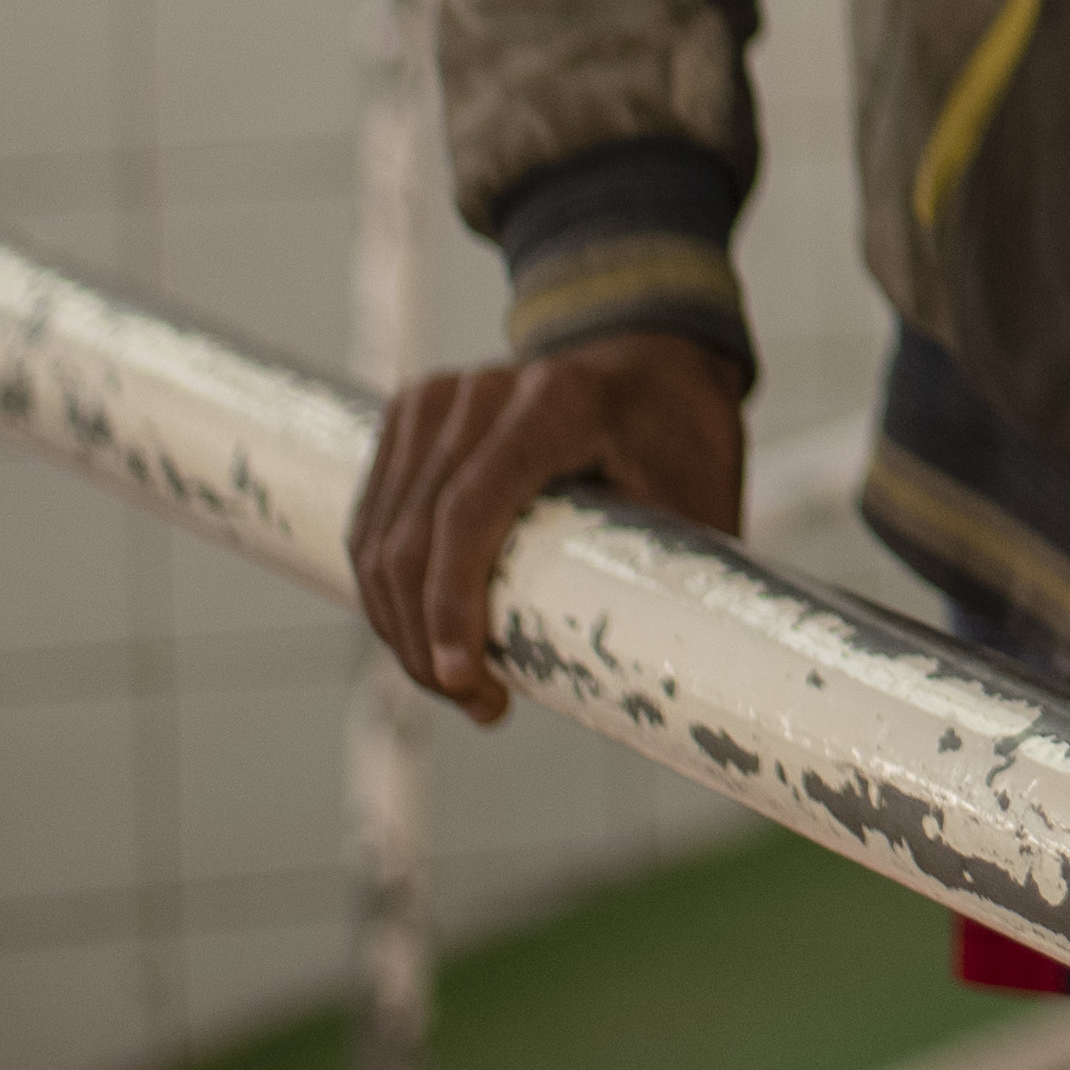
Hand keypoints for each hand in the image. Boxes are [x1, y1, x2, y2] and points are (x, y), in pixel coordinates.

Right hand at [345, 334, 742, 723]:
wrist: (653, 365)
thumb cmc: (682, 441)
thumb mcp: (695, 503)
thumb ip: (667, 576)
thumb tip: (658, 686)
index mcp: (559, 402)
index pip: (470, 511)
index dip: (452, 604)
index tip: (464, 681)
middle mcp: (483, 391)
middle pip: (413, 536)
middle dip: (425, 640)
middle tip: (478, 704)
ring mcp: (438, 398)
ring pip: (380, 537)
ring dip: (400, 626)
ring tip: (459, 685)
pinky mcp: (411, 415)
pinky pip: (374, 520)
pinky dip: (388, 589)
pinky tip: (425, 637)